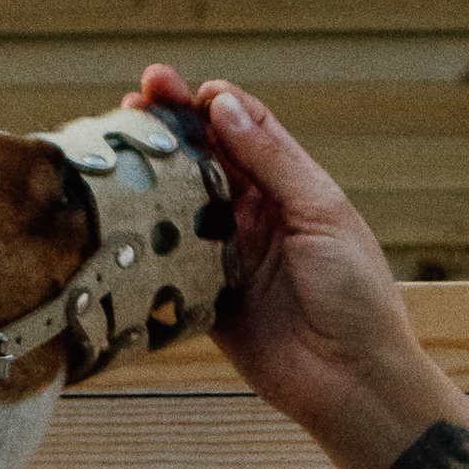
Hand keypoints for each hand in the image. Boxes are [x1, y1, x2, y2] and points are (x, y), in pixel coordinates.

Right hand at [128, 65, 417, 437]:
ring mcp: (228, 257)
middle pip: (202, 163)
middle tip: (127, 106)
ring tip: (110, 153)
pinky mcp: (206, 300)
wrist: (354, 383)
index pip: (242, 130)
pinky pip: (168, 265)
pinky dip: (144, 243)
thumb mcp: (321, 214)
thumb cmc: (357, 295)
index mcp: (291, 189)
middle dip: (166, 133)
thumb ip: (271, 160)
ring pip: (179, 208)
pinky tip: (114, 220)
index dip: (205, 104)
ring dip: (147, 182)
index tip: (168, 86)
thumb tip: (225, 104)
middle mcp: (256, 218)